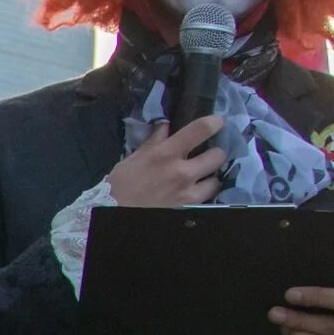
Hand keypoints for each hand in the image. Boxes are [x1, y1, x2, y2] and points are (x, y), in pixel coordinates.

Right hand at [105, 116, 227, 208]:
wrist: (115, 213)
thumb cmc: (121, 184)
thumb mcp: (135, 158)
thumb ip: (154, 142)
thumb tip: (167, 125)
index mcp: (165, 154)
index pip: (199, 130)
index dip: (213, 122)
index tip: (218, 122)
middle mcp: (181, 171)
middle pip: (217, 156)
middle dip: (214, 154)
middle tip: (208, 156)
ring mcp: (187, 192)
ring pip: (215, 180)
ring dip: (210, 177)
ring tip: (203, 177)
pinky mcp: (187, 208)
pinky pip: (207, 198)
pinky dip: (204, 194)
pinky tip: (197, 192)